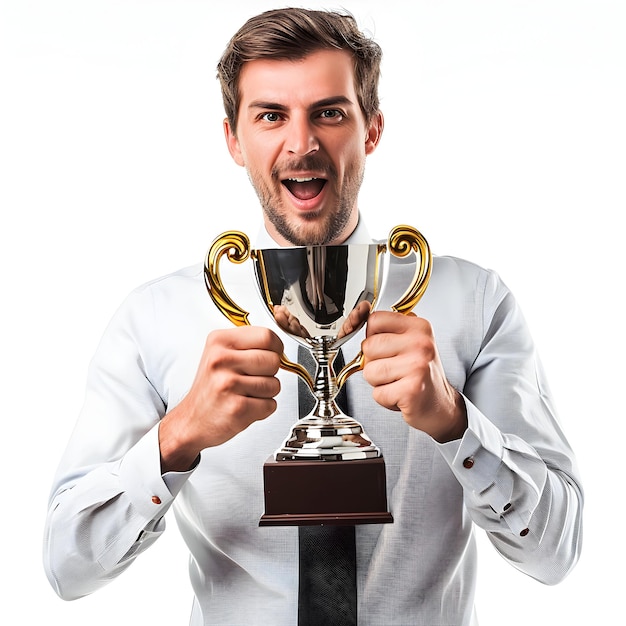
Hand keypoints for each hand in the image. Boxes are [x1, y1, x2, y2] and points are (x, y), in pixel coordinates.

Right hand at [159, 326, 282, 471]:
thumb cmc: (210, 389)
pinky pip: (271, 404)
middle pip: (273, 360)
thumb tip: (278, 344)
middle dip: (270, 372)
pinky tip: (245, 406)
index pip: (266, 335)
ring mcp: (228, 384)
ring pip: (274, 384)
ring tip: (246, 394)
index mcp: (219, 341)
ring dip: (266, 393)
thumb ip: (248, 345)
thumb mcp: (220, 355)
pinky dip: (263, 409)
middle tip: (252, 379)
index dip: (276, 348)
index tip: (271, 354)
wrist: (191, 420)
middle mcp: (221, 360)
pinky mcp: (237, 408)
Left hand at [361, 311, 466, 442]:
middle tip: (394, 369)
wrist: (441, 405)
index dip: (372, 336)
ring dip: (378, 382)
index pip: (375, 319)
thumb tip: (357, 316)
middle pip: (368, 346)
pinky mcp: (412, 390)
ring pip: (370, 371)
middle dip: (373, 362)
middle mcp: (420, 343)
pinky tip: (401, 395)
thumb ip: (386, 330)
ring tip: (398, 382)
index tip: (383, 347)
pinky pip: (377, 393)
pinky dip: (385, 399)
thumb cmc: (421, 374)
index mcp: (418, 327)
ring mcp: (417, 366)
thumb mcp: (409, 343)